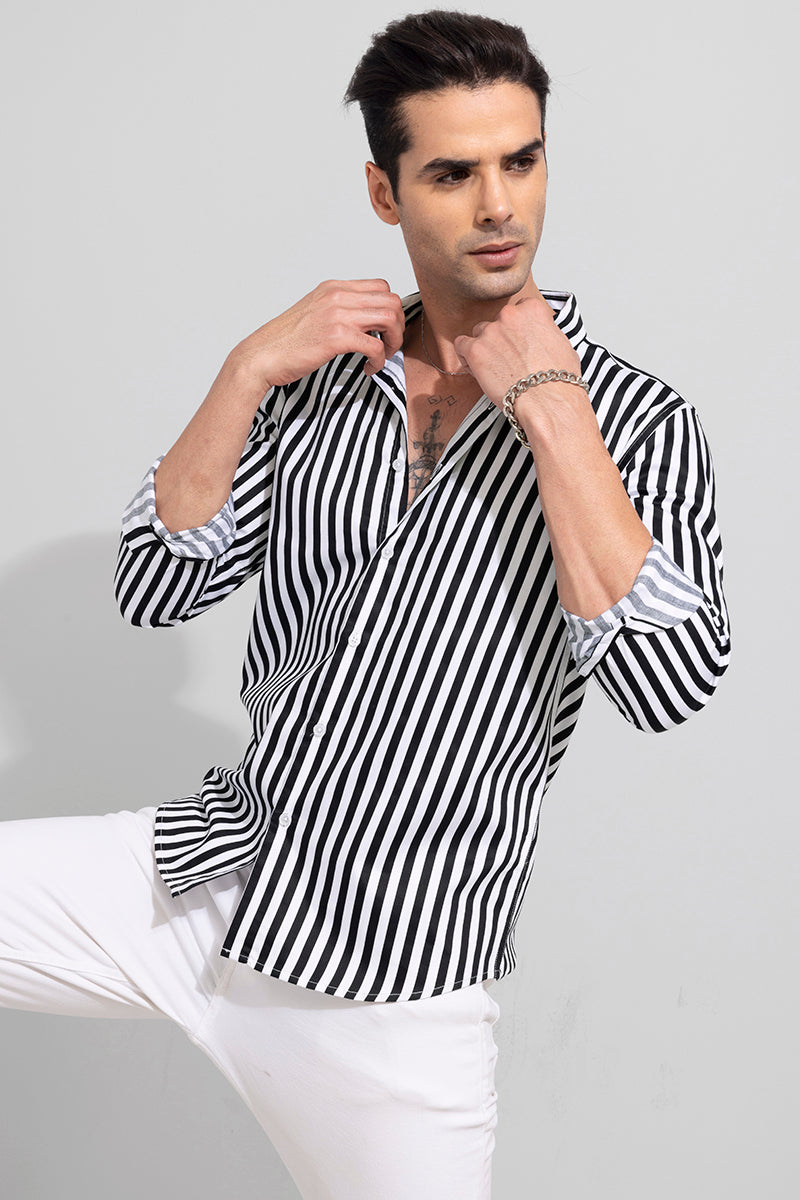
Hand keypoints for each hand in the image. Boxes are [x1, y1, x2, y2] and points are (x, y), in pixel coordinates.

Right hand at [229, 279, 405, 391]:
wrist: (262, 356)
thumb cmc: (286, 341)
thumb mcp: (314, 312)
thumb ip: (339, 309)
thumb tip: (365, 319)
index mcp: (333, 287)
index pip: (381, 287)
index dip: (390, 310)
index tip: (384, 330)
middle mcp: (337, 296)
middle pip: (391, 301)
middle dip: (398, 326)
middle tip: (389, 345)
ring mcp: (337, 315)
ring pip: (389, 318)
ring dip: (393, 341)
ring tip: (382, 356)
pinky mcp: (336, 337)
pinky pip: (375, 346)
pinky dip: (379, 360)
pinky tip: (368, 368)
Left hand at [453, 297, 581, 407]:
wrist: (547, 402)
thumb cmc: (557, 381)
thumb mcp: (562, 344)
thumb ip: (543, 332)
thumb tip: (538, 336)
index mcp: (532, 310)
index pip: (519, 310)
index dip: (518, 329)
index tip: (519, 341)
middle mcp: (510, 315)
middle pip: (498, 321)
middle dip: (501, 338)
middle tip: (508, 359)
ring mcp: (491, 331)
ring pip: (479, 333)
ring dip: (484, 347)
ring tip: (494, 368)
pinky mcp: (475, 349)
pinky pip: (461, 345)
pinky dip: (465, 356)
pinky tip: (476, 368)